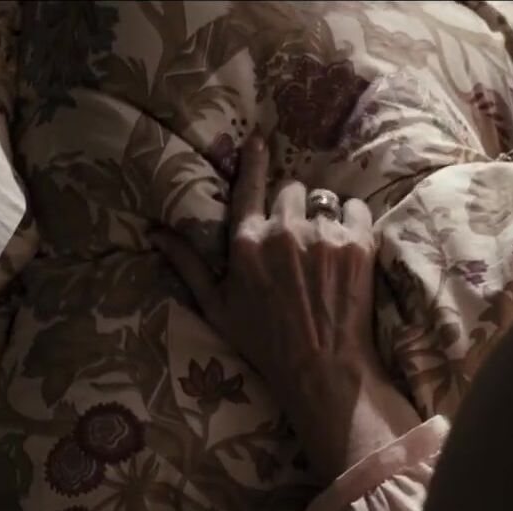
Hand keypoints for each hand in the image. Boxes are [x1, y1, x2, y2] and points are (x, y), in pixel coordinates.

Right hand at [153, 136, 419, 479]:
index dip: (254, 161)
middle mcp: (283, 231)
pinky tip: (349, 244)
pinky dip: (353, 220)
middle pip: (291, 191)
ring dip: (324, 215)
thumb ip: (189, 265)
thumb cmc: (266, 343)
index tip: (259, 141)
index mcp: (246, 243)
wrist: (324, 367)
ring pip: (323, 199)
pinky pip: (355, 208)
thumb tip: (155, 232)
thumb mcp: (217, 308)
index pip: (248, 187)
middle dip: (293, 207)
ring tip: (325, 246)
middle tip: (300, 237)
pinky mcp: (357, 243)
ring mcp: (323, 235)